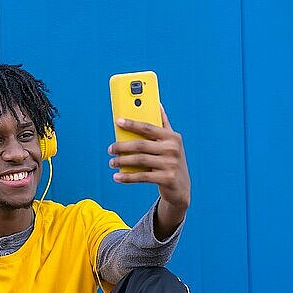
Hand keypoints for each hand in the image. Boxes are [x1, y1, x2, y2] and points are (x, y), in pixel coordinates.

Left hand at [108, 104, 190, 227]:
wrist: (181, 188)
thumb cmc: (171, 161)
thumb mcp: (171, 142)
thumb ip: (163, 125)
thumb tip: (157, 104)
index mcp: (172, 137)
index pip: (149, 127)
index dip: (132, 123)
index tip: (118, 122)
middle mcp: (173, 149)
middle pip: (141, 145)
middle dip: (122, 146)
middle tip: (110, 149)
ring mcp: (170, 164)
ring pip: (140, 160)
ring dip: (122, 161)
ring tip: (112, 162)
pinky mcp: (167, 179)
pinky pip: (142, 176)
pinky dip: (127, 177)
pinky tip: (117, 177)